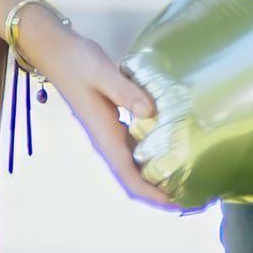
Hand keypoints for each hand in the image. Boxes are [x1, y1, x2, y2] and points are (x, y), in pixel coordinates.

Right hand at [10, 3, 173, 208]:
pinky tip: (176, 149)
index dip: (152, 195)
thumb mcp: (103, 73)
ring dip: (160, 177)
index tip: (177, 203)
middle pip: (135, 178)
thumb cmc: (77, 62)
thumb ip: (126, 92)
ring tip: (191, 179)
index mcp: (105, 136)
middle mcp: (108, 141)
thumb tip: (150, 112)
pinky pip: (137, 148)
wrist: (56, 49)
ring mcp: (111, 133)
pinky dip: (156, 156)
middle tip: (196, 196)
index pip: (129, 177)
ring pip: (136, 165)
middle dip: (162, 192)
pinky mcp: (115, 121)